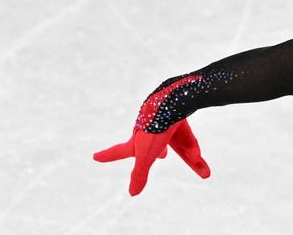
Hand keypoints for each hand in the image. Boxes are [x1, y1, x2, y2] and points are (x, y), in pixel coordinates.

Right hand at [93, 119, 209, 195]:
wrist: (172, 100)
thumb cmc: (155, 129)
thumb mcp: (145, 156)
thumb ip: (139, 174)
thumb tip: (132, 193)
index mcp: (137, 139)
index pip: (119, 152)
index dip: (108, 156)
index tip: (94, 157)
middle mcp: (149, 130)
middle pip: (153, 147)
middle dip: (156, 153)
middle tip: (161, 156)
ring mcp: (164, 122)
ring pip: (177, 141)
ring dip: (187, 152)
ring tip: (194, 157)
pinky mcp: (180, 115)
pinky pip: (187, 134)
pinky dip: (192, 146)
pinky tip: (198, 156)